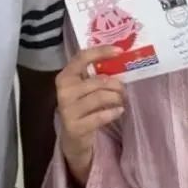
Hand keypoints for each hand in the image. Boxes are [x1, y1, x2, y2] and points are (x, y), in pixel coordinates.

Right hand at [54, 46, 125, 186]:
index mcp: (65, 76)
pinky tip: (119, 111)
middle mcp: (64, 91)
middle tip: (123, 89)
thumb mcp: (84, 87)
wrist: (72, 137)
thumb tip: (120, 59)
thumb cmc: (82, 106)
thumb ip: (95, 74)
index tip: (120, 51)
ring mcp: (67, 109)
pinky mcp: (75, 126)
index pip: (82, 57)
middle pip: (98, 80)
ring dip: (116, 98)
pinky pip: (100, 116)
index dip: (101, 52)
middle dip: (116, 84)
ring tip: (121, 100)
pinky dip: (113, 113)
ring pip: (100, 97)